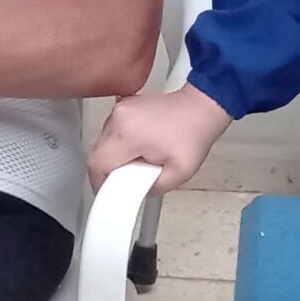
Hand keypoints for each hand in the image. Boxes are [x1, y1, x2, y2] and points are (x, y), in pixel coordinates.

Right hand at [89, 84, 234, 193]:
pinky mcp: (123, 107)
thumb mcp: (179, 174)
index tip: (109, 193)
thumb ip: (152, 189)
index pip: (98, 164)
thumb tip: (133, 193)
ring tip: (137, 161)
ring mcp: (120, 109)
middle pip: (97, 153)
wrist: (202, 107)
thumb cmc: (194, 134)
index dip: (100, 183)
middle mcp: (119, 118)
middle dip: (108, 171)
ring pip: (102, 142)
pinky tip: (138, 148)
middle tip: (128, 179)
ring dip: (113, 157)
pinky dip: (119, 143)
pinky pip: (111, 131)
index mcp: (128, 133)